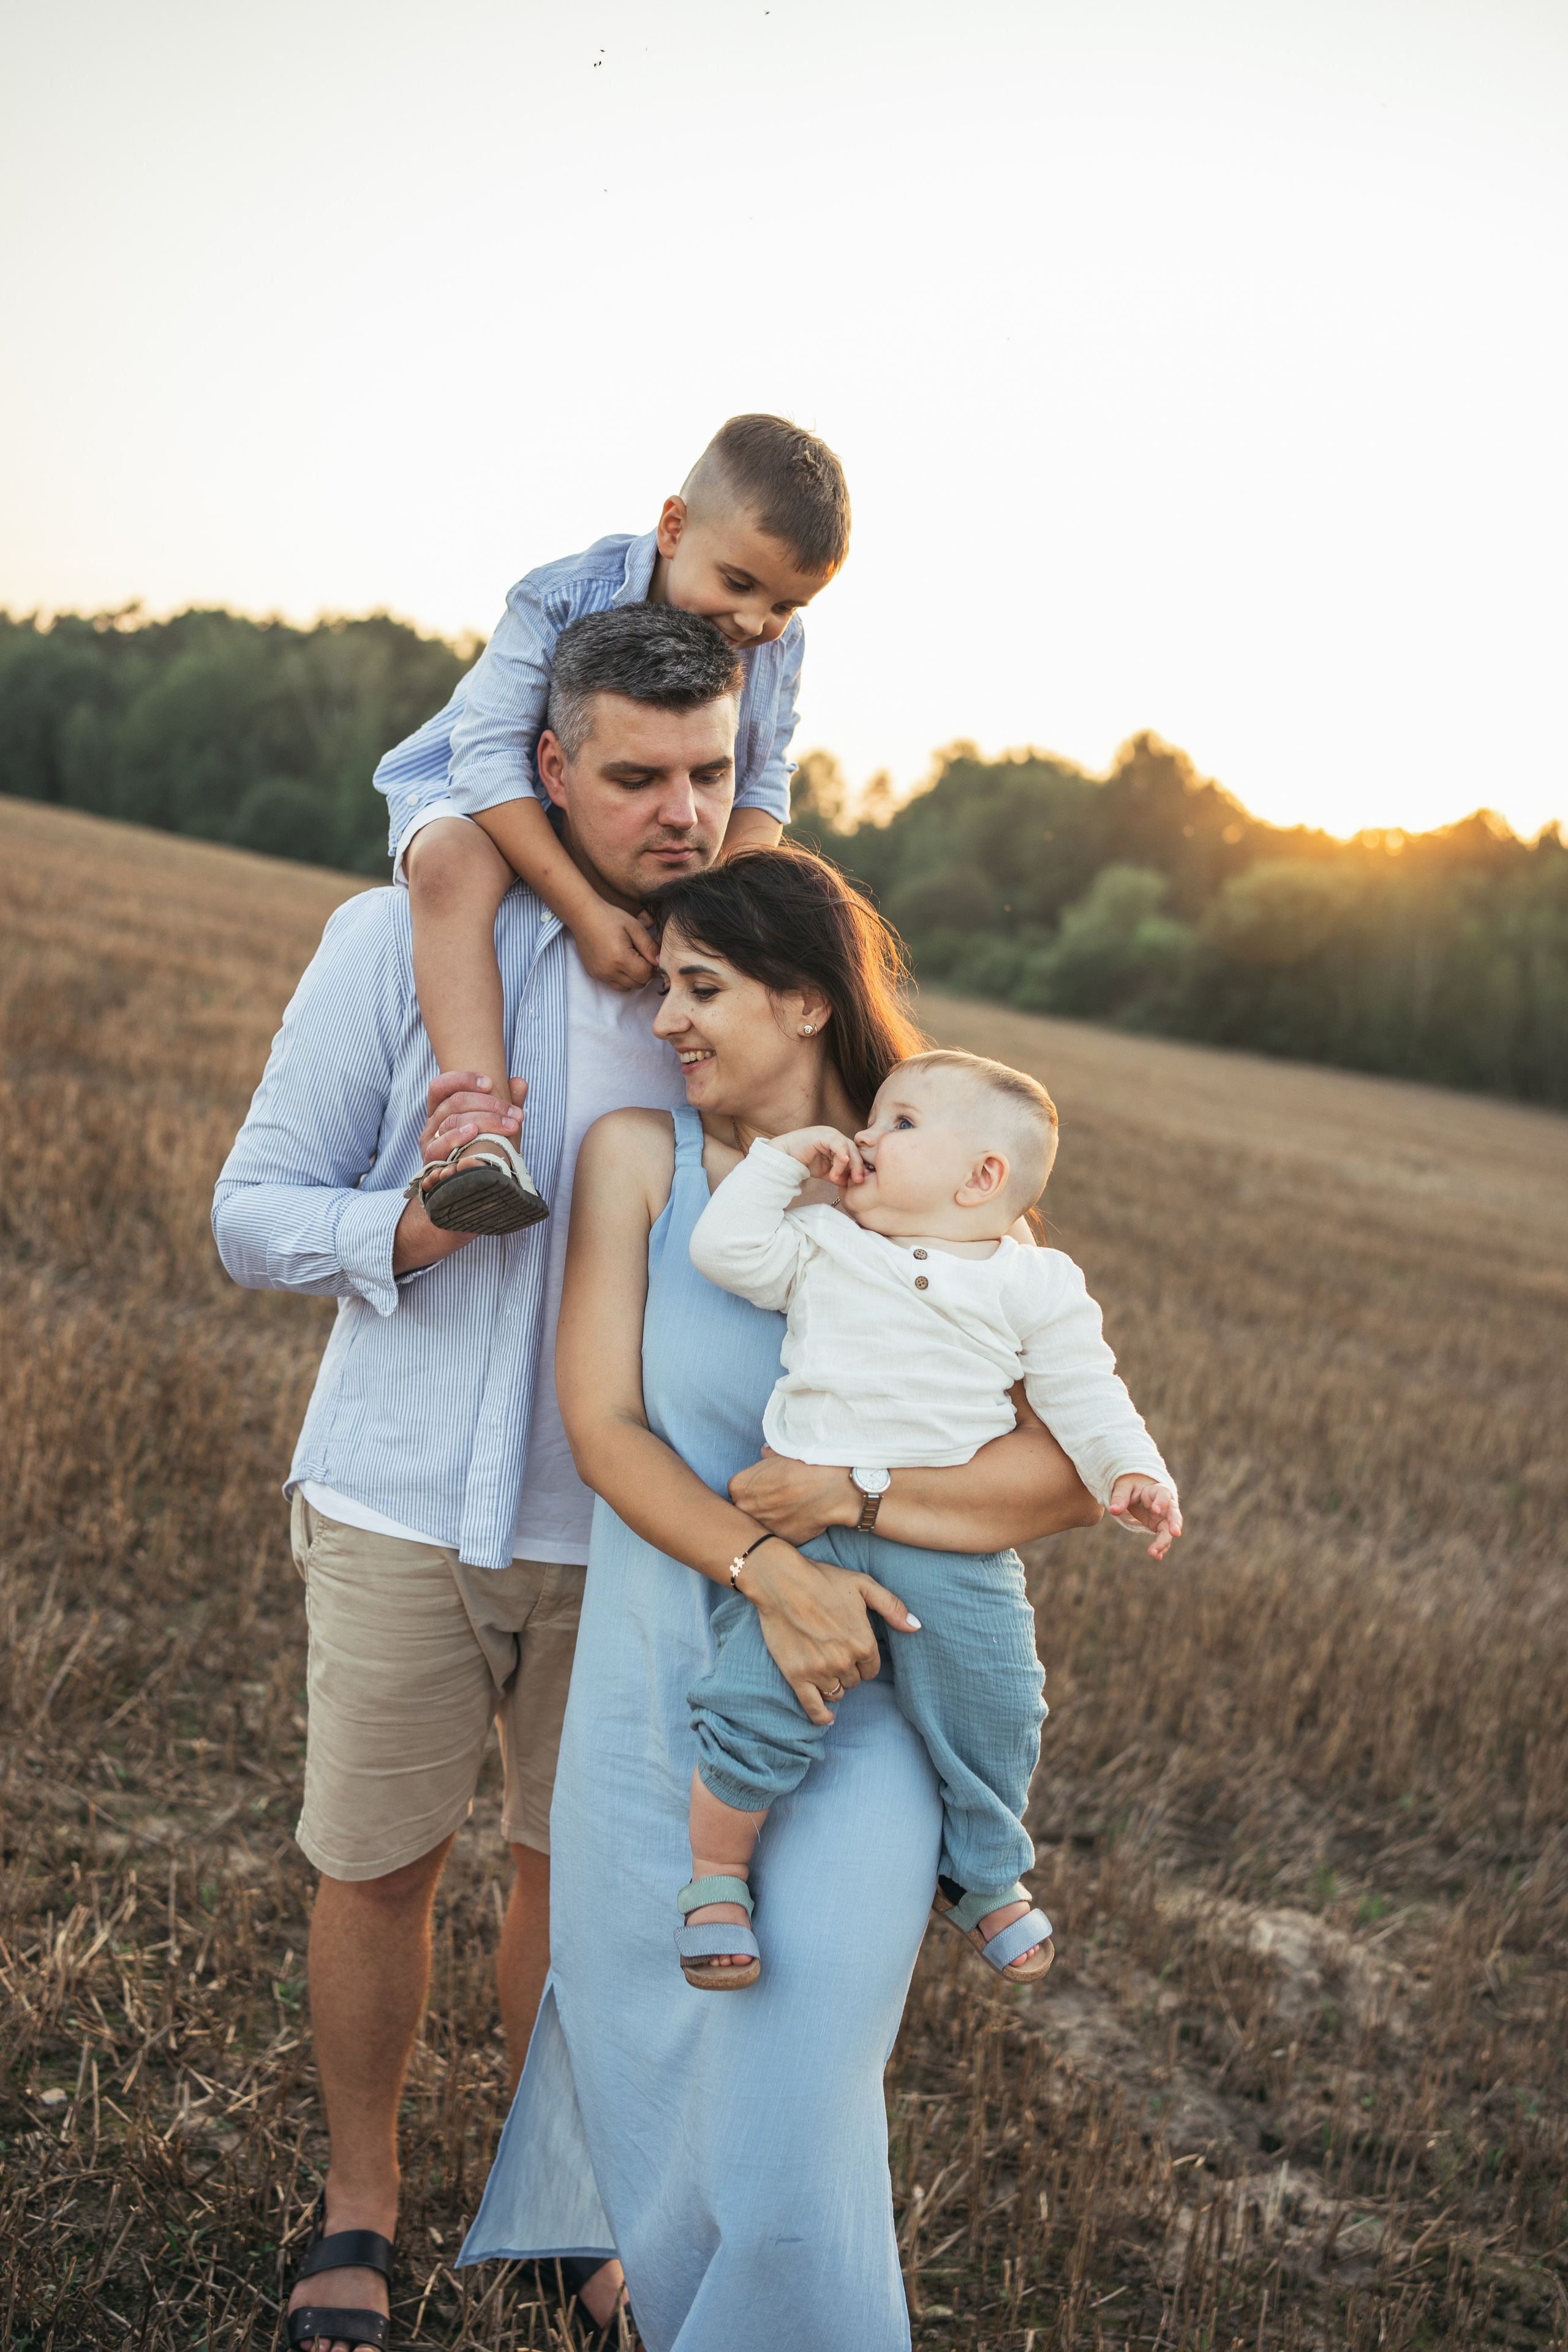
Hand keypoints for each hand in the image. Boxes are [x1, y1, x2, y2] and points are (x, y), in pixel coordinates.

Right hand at [393, 1073, 527, 1273]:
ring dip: (485, 1119)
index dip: (462, 1078)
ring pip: (450, 1120)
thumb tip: (519, 1081)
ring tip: (511, 1125)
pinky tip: (474, 1133)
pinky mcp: (430, 1166)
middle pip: (453, 1102)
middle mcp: (432, 1127)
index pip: (441, 1086)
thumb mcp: (496, 1132)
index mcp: (442, 1113)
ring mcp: (429, 1146)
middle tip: (515, 1114)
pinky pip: (438, 1146)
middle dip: (488, 1103)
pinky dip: (456, 1136)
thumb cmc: (481, 1161)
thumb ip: (505, 1107)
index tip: (490, 1082)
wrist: (466, 1203)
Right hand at [571, 895, 658, 990]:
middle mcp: (609, 970)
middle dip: (644, 972)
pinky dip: (622, 978)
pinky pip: (615, 985)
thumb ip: (649, 946)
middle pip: (638, 984)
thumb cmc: (610, 918)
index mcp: (620, 958)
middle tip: (640, 955)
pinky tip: (619, 962)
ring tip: (629, 959)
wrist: (584, 916)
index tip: (648, 954)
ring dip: (633, 977)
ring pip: (627, 988)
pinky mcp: (594, 975)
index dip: (652, 966)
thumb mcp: (634, 927)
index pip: (646, 975)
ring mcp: (600, 974)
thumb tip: (660, 962)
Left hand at [728, 1448, 859, 1543]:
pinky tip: (800, 1519)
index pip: (736, 1491)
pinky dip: (787, 1530)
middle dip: (758, 1507)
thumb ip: (767, 1456)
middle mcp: (744, 1510)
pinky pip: (779, 1536)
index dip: (752, 1489)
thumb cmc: (806, 1466)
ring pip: (761, 1526)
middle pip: (745, 1510)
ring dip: (772, 1520)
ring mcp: (761, 1528)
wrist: (833, 1488)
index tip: (766, 1487)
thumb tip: (765, 1452)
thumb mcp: (782, 1454)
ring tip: (791, 1510)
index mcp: (738, 1487)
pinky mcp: (779, 1541)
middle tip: (778, 1500)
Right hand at [740, 1539, 919, 1725]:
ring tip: (825, 1670)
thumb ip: (892, 1607)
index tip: (853, 1650)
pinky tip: (827, 1718)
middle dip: (849, 1670)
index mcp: (863, 1643)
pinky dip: (821, 1715)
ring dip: (835, 1684)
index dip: (864, 1661)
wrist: (781, 1581)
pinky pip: (813, 1706)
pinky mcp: (797, 1676)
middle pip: (855, 1681)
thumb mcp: (864, 1585)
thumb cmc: (823, 1580)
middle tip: (835, 1652)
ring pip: (837, 1693)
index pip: (872, 1669)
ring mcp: (820, 1671)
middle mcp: (844, 1661)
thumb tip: (916, 1627)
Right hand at [768, 1125, 865, 1186]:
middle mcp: (835, 1137)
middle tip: (858, 1180)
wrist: (784, 1157)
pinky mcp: (823, 1134)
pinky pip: (836, 1143)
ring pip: (847, 1147)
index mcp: (838, 1145)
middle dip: (857, 1166)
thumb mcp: (824, 1171)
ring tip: (838, 1177)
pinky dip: (842, 1152)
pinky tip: (844, 1160)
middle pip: (854, 1151)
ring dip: (847, 1164)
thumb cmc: (802, 1161)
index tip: (860, 1181)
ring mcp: (830, 1134)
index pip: (854, 1155)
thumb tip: (848, 1183)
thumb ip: (837, 1175)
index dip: (859, 1167)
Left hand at [1108, 1474, 1182, 1558]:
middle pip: (1173, 1513)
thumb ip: (1119, 1498)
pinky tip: (1156, 1556)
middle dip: (1175, 1523)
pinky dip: (1160, 1547)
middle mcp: (1164, 1504)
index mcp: (1156, 1490)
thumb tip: (1113, 1510)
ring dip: (1164, 1541)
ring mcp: (1163, 1517)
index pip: (1163, 1494)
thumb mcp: (1123, 1487)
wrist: (1135, 1489)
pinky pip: (1162, 1537)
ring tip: (1154, 1552)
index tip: (1156, 1509)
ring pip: (1168, 1529)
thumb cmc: (1130, 1485)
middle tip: (1175, 1533)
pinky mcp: (1158, 1526)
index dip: (1161, 1501)